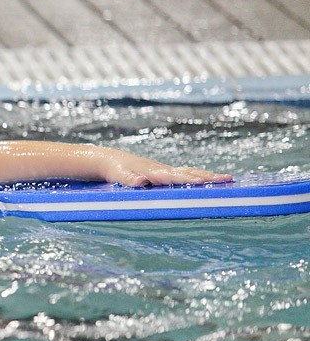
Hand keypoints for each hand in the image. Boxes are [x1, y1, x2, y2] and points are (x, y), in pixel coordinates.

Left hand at [101, 149, 231, 186]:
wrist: (111, 160)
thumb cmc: (114, 170)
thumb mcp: (117, 175)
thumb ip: (128, 179)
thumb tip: (141, 181)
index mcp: (153, 172)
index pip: (173, 176)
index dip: (187, 179)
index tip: (201, 181)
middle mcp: (162, 170)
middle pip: (188, 173)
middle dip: (207, 177)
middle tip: (228, 179)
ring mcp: (166, 170)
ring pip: (190, 172)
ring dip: (208, 175)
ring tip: (229, 178)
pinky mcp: (165, 173)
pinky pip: (186, 174)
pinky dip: (199, 175)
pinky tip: (210, 179)